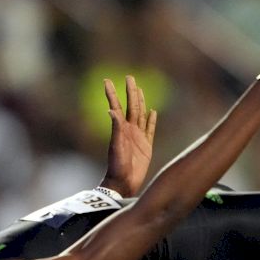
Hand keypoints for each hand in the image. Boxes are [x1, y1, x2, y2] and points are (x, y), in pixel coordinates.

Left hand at [101, 75, 156, 196]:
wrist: (124, 183)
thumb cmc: (117, 166)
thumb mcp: (115, 147)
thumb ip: (116, 129)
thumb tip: (111, 110)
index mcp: (120, 128)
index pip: (116, 106)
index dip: (112, 93)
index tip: (107, 80)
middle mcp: (129, 130)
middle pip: (131, 106)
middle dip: (130, 92)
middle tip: (129, 77)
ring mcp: (138, 137)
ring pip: (141, 115)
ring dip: (140, 102)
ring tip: (139, 90)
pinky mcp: (146, 146)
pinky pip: (150, 129)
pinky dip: (151, 120)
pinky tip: (153, 112)